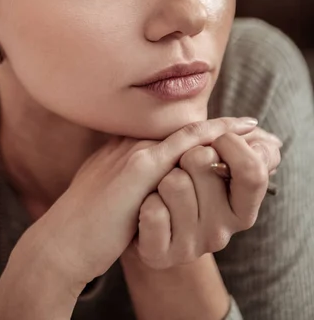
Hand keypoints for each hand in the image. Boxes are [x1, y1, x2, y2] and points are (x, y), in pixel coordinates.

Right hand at [15, 117, 258, 291]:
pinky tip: (229, 134)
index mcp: (120, 147)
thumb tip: (150, 185)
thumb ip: (127, 179)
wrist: (63, 242)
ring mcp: (134, 152)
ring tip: (250, 126)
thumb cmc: (87, 224)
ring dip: (221, 127)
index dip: (197, 127)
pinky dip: (208, 137)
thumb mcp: (109, 192)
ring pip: (186, 131)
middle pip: (181, 126)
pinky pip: (182, 145)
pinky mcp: (140, 168)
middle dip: (216, 124)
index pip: (167, 131)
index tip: (223, 126)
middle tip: (248, 123)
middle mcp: (128, 143)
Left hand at [129, 122, 280, 269]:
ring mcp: (192, 246)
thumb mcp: (208, 159)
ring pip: (175, 182)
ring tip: (158, 190)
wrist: (126, 215)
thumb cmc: (172, 178)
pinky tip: (144, 209)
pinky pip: (154, 211)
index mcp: (241, 209)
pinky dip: (146, 201)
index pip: (252, 171)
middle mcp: (222, 232)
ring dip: (160, 177)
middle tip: (178, 170)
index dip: (230, 142)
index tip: (215, 140)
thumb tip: (257, 129)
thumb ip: (238, 146)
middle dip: (184, 154)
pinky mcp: (160, 255)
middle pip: (204, 162)